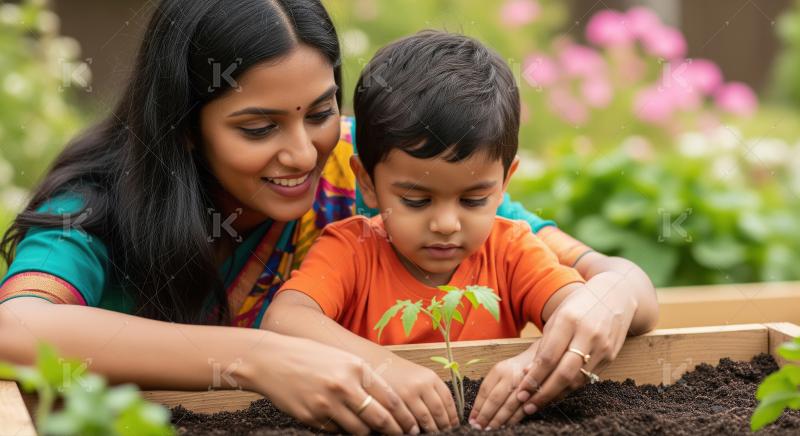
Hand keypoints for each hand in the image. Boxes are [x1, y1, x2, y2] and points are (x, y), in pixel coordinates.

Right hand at [250, 334, 415, 434]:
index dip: (404, 416)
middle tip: (402, 435)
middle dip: (395, 431)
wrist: (271, 360)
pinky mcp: (312, 418)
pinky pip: (337, 432)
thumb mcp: (342, 358)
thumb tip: (387, 404)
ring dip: (369, 433)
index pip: (390, 399)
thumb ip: (364, 377)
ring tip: (374, 432)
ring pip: (360, 430)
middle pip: (380, 419)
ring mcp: (327, 404)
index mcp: (355, 368)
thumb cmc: (310, 356)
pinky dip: (344, 431)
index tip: (411, 425)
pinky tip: (346, 425)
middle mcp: (344, 386)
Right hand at [381, 356, 459, 431]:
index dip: (452, 417)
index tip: (453, 425)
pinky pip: (408, 420)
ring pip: (425, 419)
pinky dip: (413, 428)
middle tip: (444, 432)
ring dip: (430, 430)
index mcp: (431, 377)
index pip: (448, 401)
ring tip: (431, 434)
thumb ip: (433, 392)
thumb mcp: (421, 376)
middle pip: (438, 412)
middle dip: (443, 426)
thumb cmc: (401, 372)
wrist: (378, 364)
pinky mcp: (394, 402)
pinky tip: (415, 431)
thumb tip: (446, 415)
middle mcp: (421, 385)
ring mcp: (407, 394)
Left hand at [468, 343, 537, 429]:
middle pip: (495, 399)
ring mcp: (524, 384)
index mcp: (499, 370)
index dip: (477, 407)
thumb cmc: (514, 370)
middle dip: (486, 416)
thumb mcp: (500, 372)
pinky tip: (505, 425)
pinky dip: (513, 420)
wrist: (539, 361)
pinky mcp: (535, 393)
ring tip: (489, 429)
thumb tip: (476, 411)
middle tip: (479, 427)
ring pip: (509, 406)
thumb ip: (489, 388)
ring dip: (498, 420)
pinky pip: (523, 409)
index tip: (472, 419)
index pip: (485, 391)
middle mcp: (511, 376)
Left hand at [514, 275, 635, 414]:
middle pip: (564, 373)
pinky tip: (557, 393)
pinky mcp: (611, 355)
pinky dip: (571, 388)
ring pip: (577, 380)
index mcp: (568, 320)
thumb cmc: (578, 306)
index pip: (548, 357)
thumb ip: (545, 344)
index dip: (533, 377)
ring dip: (556, 395)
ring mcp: (602, 346)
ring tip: (538, 403)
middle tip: (527, 405)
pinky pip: (588, 377)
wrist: (616, 295)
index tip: (520, 390)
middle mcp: (587, 334)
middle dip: (543, 393)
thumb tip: (528, 373)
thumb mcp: (557, 316)